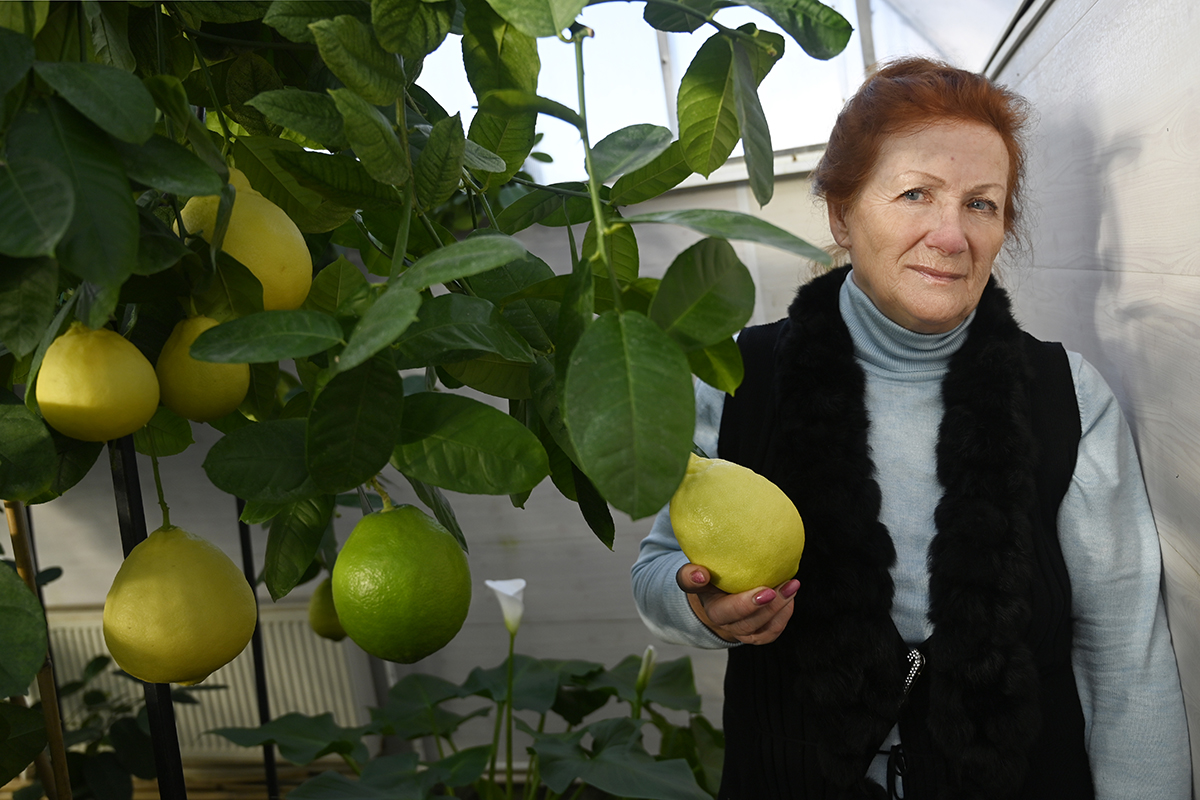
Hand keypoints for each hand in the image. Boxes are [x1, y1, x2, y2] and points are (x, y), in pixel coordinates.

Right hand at [676, 563, 797, 644]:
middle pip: (745, 623)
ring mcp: (742, 631)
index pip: (721, 610)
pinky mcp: (757, 635)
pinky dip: (783, 616)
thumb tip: (699, 574)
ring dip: (779, 609)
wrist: (719, 596)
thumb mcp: (696, 574)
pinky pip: (771, 632)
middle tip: (777, 589)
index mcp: (711, 609)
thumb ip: (690, 574)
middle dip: (764, 607)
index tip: (761, 591)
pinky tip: (790, 598)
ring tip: (791, 586)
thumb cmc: (710, 580)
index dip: (740, 604)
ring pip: (761, 628)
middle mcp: (726, 625)